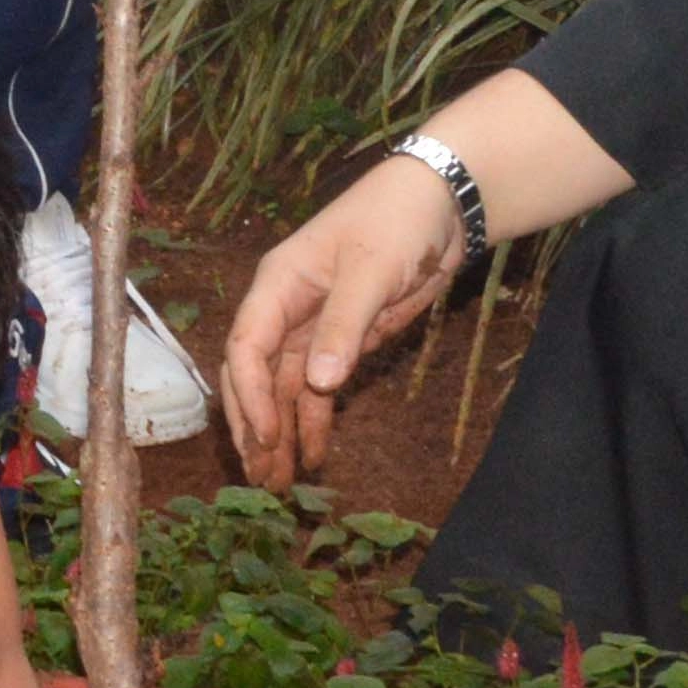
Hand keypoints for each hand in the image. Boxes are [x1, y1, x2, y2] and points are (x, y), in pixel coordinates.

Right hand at [220, 152, 464, 480]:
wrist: (440, 205)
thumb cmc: (395, 222)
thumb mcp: (371, 271)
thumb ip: (344, 326)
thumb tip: (318, 385)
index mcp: (278, 285)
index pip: (247, 347)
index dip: (250, 395)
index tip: (264, 437)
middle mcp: (285, 310)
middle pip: (255, 376)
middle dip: (255, 426)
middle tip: (261, 478)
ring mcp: (313, 329)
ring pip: (285, 390)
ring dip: (281, 433)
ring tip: (280, 482)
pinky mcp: (343, 342)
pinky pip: (319, 389)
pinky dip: (315, 421)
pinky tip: (314, 455)